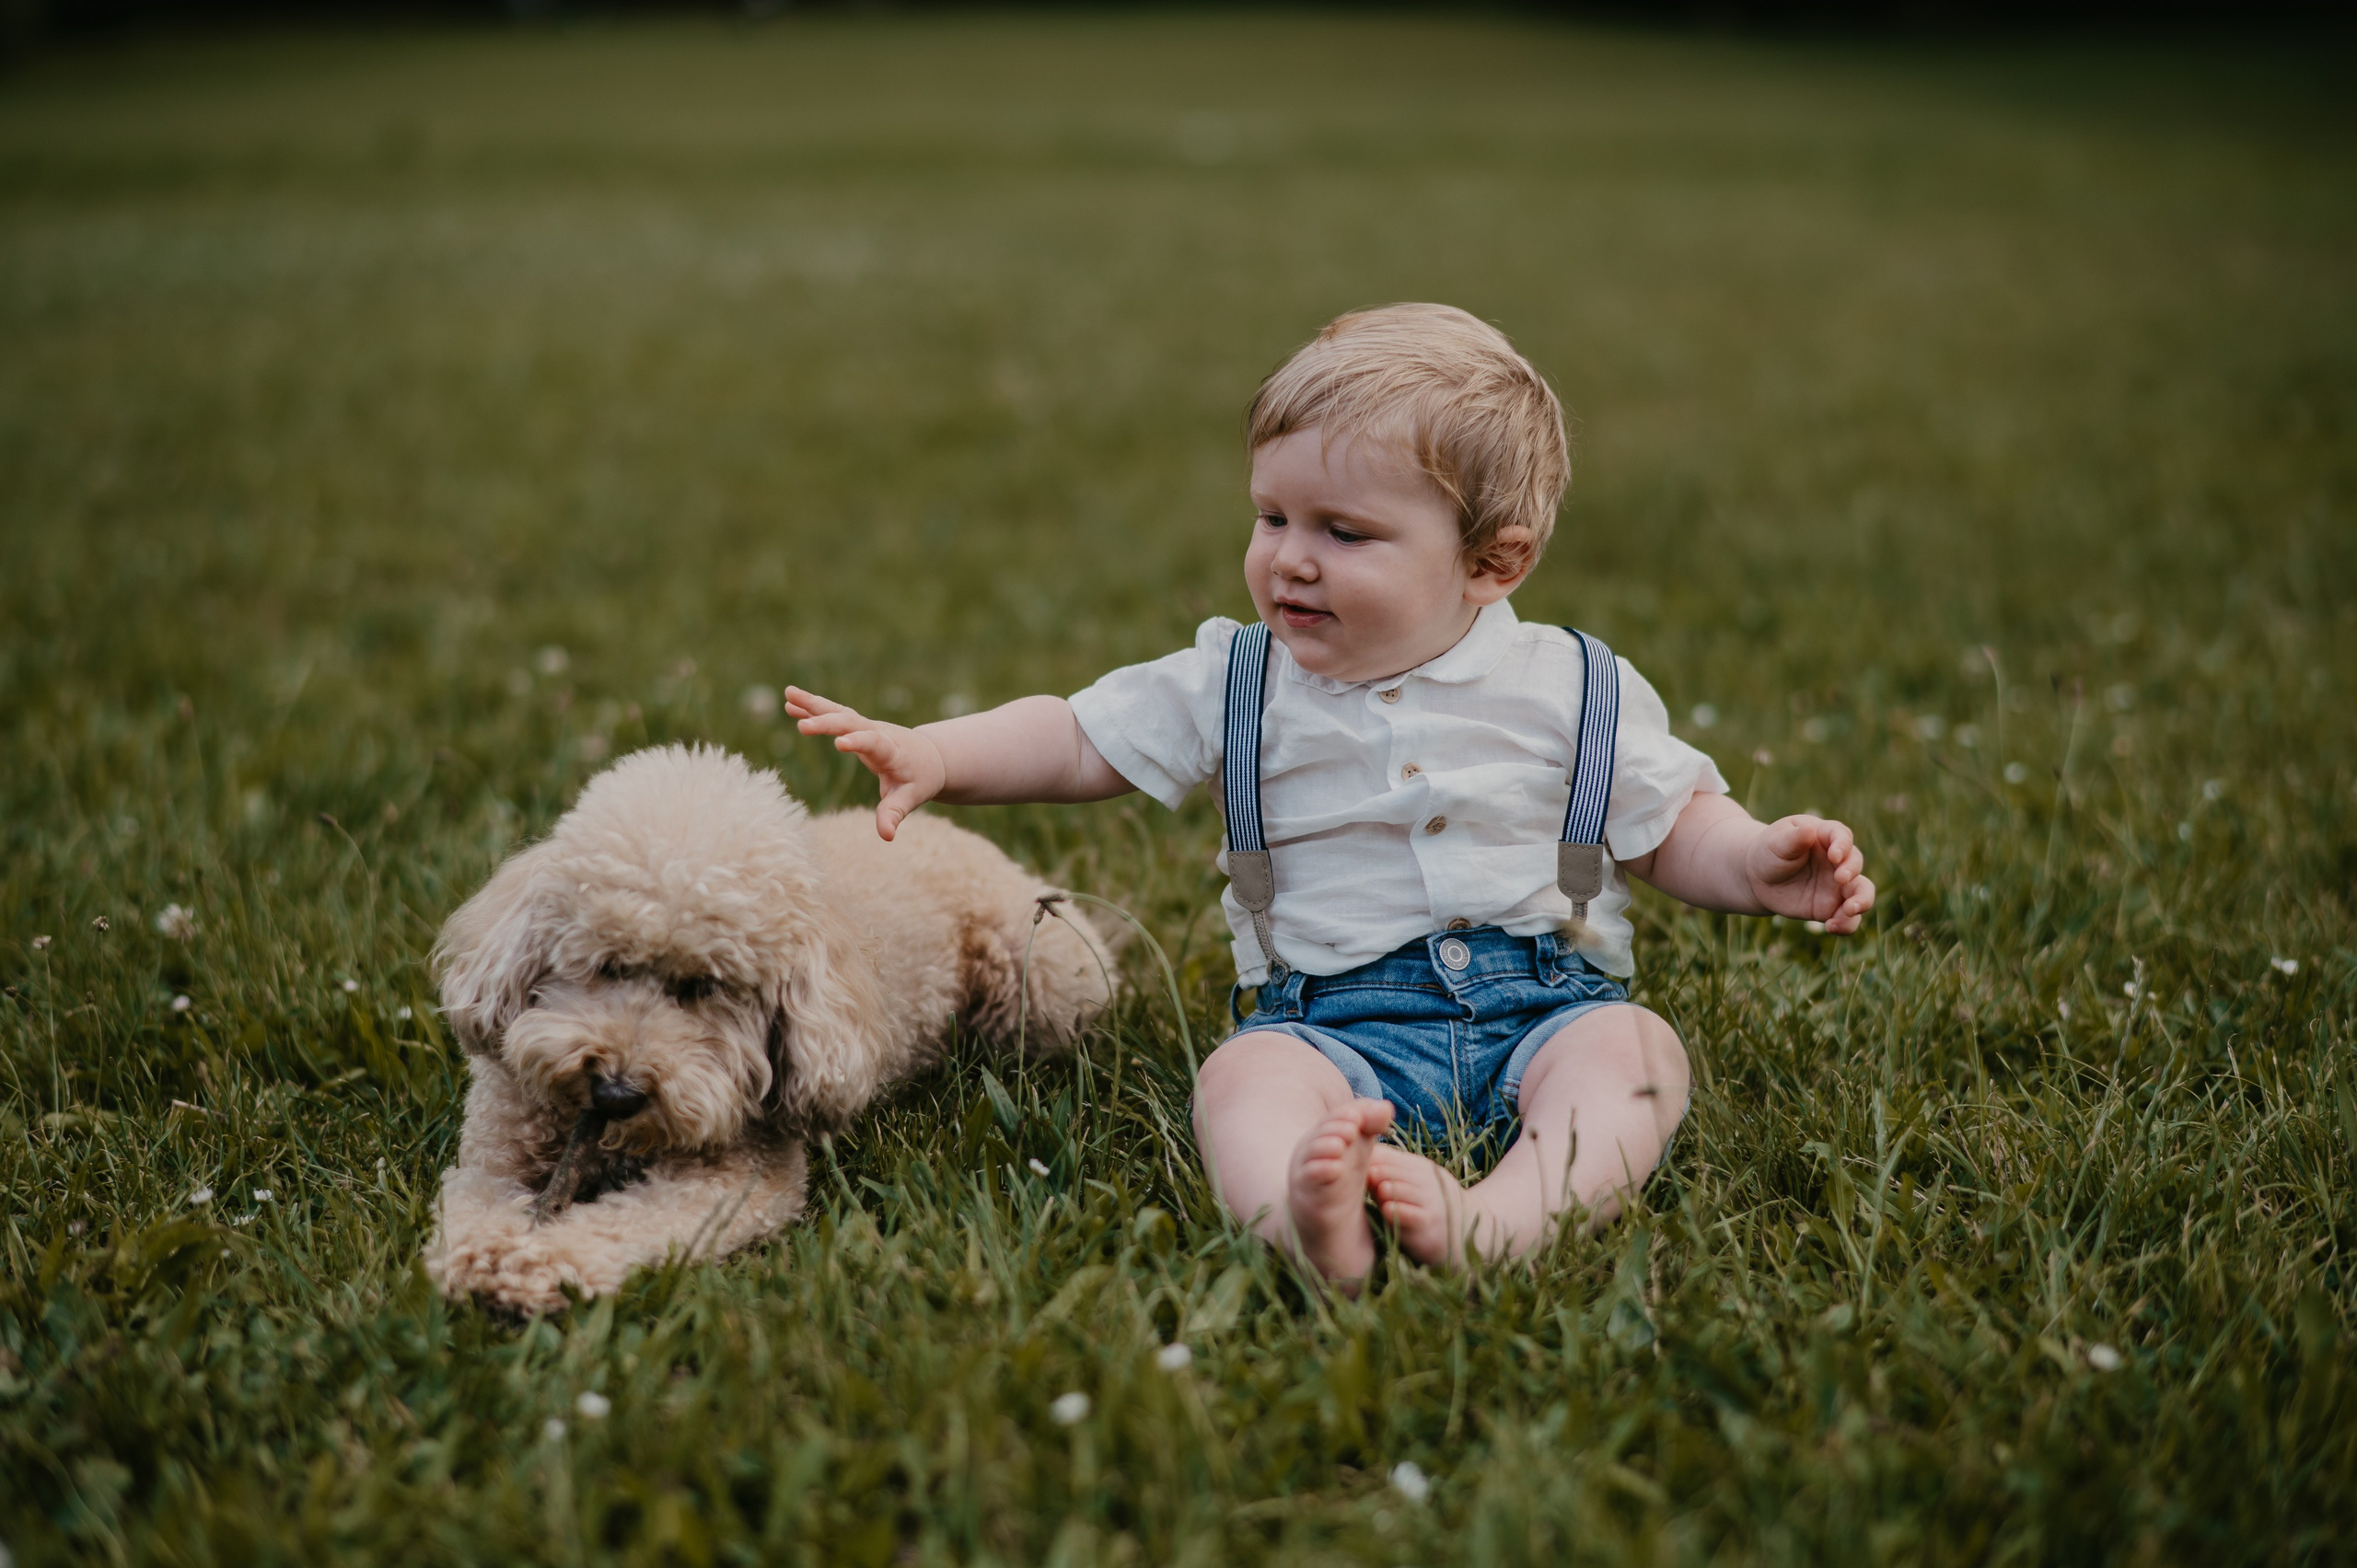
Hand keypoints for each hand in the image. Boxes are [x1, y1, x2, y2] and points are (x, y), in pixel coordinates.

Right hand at [784, 686, 945, 840]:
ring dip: (814, 704)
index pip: (874, 743)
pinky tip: (791, 703)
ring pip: (840, 711)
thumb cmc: (920, 779)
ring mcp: (867, 726)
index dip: (859, 741)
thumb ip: (894, 813)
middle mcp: (878, 732)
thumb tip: (886, 836)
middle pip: (852, 722)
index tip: (840, 743)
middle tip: (803, 727)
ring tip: (789, 694)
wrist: (930, 757)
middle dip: (829, 724)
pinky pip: (834, 713)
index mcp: (891, 751)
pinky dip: (814, 707)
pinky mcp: (858, 725)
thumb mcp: (911, 798)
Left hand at [1745, 815, 1874, 932]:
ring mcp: (1837, 885)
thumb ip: (1793, 838)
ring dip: (1862, 901)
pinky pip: (1847, 918)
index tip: (1834, 856)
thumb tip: (1809, 830)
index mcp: (1825, 836)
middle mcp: (1837, 861)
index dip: (1842, 845)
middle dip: (1852, 870)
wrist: (1758, 879)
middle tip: (1840, 878)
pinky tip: (1831, 926)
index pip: (1842, 836)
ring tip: (1850, 909)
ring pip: (1862, 892)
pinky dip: (1846, 924)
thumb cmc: (1769, 852)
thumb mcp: (1775, 842)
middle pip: (1856, 862)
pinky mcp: (1831, 907)